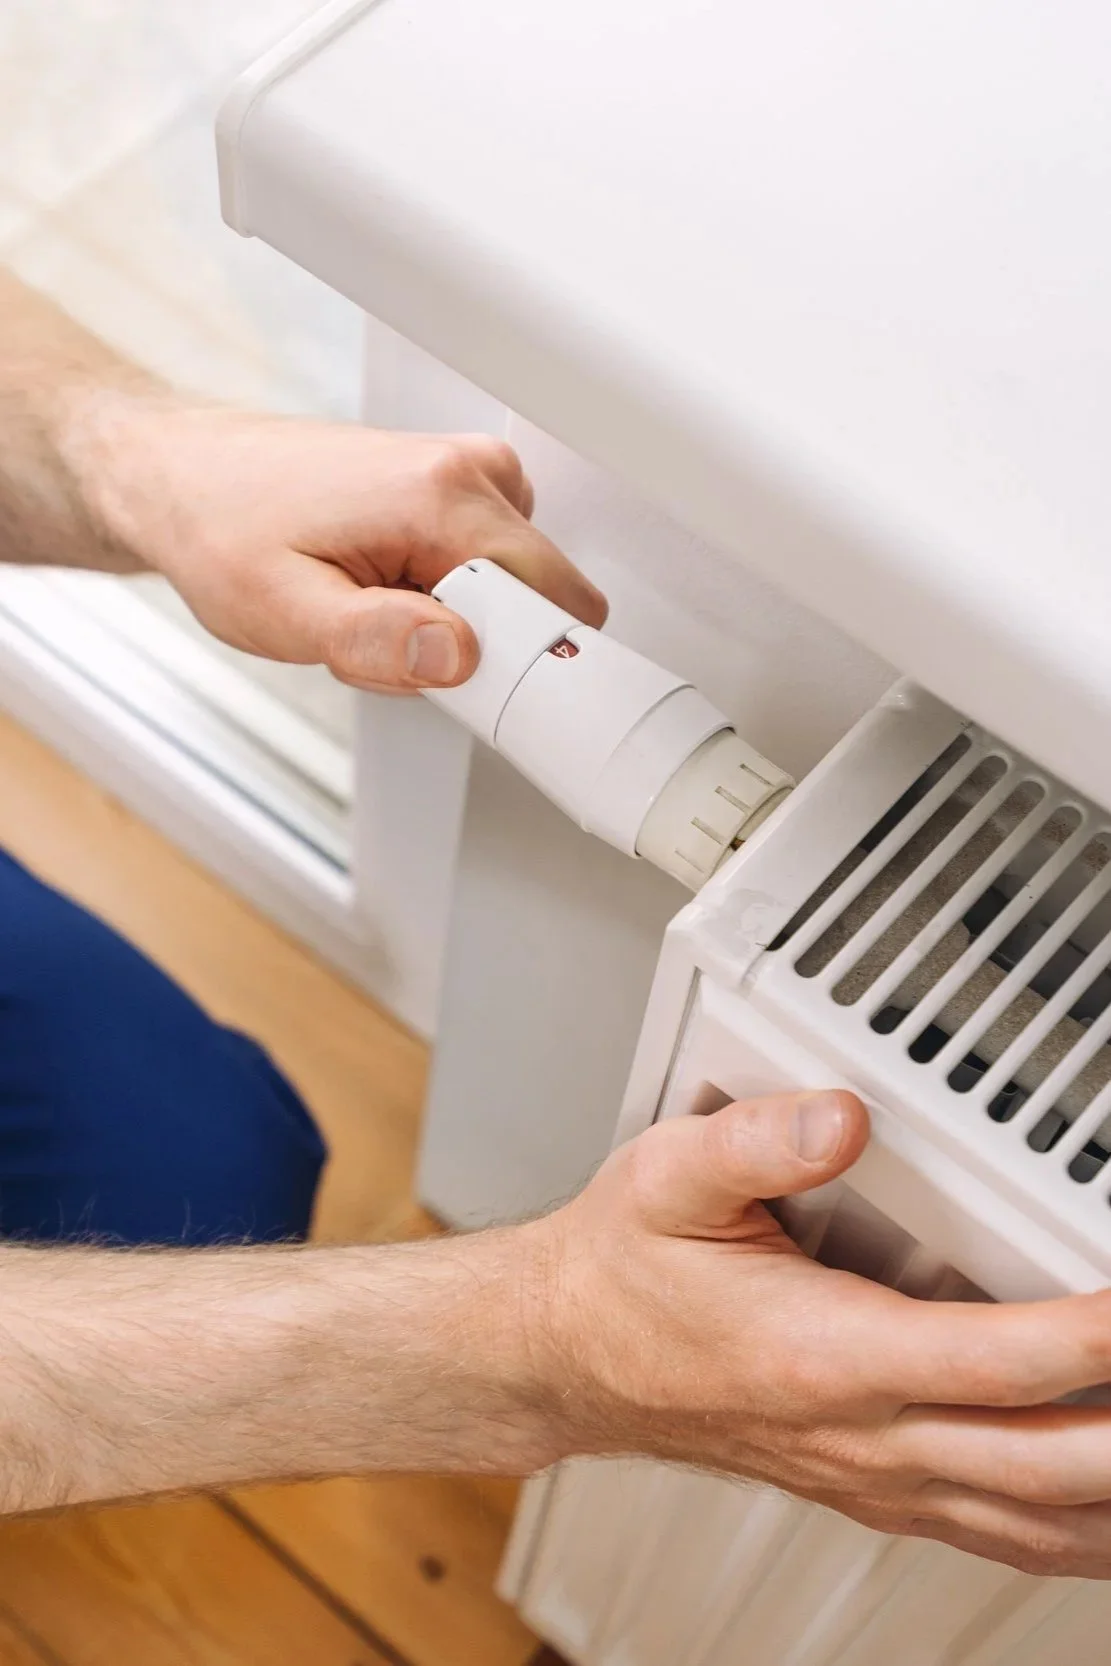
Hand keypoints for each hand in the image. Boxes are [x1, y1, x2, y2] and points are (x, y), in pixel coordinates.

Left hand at [78, 394, 606, 690]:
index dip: (514, 660)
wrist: (183, 479)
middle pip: (535, 599)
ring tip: (372, 612)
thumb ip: (376, 640)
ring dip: (450, 627)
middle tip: (388, 643)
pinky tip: (380, 592)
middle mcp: (466, 471)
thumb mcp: (284, 611)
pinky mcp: (453, 489)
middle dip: (473, 646)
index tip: (459, 681)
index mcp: (439, 494)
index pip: (551, 599)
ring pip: (509, 593)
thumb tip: (461, 656)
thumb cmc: (220, 530)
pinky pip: (484, 572)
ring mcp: (464, 474)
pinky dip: (439, 600)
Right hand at [526, 1091, 1110, 1576]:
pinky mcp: (871, 1489)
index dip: (1102, 1336)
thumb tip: (844, 1116)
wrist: (567, 1358)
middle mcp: (862, 1432)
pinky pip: (1001, 1539)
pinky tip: (1104, 1512)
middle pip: (1051, 1463)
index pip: (1003, 1359)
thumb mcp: (666, 1178)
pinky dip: (1078, 1536)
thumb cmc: (621, 1274)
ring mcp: (873, 1476)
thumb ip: (757, 1142)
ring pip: (1039, 1522)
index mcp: (824, 1353)